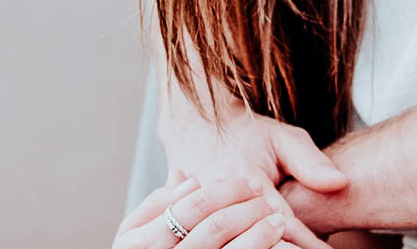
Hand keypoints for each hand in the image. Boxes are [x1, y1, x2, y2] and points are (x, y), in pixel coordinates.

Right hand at [112, 174, 284, 248]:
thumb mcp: (140, 229)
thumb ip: (157, 203)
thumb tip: (180, 175)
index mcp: (140, 241)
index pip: (190, 207)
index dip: (224, 192)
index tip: (250, 181)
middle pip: (215, 227)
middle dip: (247, 207)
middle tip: (265, 196)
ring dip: (260, 231)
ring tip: (276, 219)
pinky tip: (274, 243)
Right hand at [160, 102, 347, 247]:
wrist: (195, 125)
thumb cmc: (245, 134)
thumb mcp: (281, 138)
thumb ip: (310, 162)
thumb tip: (341, 182)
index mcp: (246, 183)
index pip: (284, 228)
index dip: (309, 244)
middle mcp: (220, 203)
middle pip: (261, 244)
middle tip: (313, 247)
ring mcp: (201, 217)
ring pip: (237, 247)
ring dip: (262, 246)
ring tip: (289, 244)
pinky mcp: (191, 225)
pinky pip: (219, 244)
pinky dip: (242, 243)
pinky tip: (260, 240)